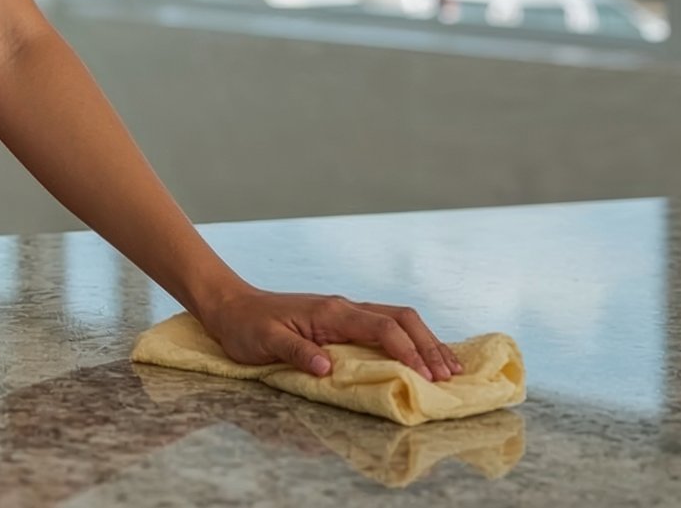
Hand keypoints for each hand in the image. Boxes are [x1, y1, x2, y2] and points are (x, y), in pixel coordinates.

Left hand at [193, 284, 461, 381]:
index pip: (381, 328)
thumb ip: (296, 353)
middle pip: (401, 318)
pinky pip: (386, 325)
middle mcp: (345, 307)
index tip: (425, 375)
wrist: (231, 306)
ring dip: (424, 341)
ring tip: (448, 366)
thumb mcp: (265, 342)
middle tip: (449, 375)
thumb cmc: (246, 327)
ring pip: (398, 319)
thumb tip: (326, 368)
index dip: (407, 351)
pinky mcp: (343, 320)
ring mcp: (346, 311)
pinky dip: (409, 339)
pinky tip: (421, 354)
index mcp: (331, 312)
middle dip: (428, 345)